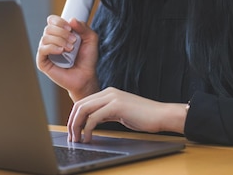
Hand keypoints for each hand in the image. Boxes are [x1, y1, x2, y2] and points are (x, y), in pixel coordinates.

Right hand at [37, 15, 98, 100]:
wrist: (86, 76)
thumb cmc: (87, 59)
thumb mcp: (91, 39)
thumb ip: (84, 27)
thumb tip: (71, 19)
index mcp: (59, 34)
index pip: (52, 20)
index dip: (59, 21)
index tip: (70, 28)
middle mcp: (51, 41)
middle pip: (48, 28)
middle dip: (62, 32)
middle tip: (73, 41)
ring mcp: (46, 52)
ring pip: (45, 38)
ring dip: (60, 40)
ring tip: (70, 49)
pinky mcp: (42, 62)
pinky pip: (42, 50)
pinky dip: (52, 48)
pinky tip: (61, 51)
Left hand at [67, 87, 186, 142]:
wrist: (161, 115)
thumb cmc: (144, 116)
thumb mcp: (120, 113)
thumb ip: (106, 113)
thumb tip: (91, 122)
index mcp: (109, 93)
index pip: (83, 102)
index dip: (74, 117)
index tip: (73, 131)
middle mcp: (108, 92)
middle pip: (80, 104)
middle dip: (72, 122)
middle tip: (72, 137)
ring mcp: (112, 97)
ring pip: (84, 109)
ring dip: (77, 126)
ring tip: (77, 139)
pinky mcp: (116, 106)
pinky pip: (94, 117)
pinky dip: (87, 129)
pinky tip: (88, 138)